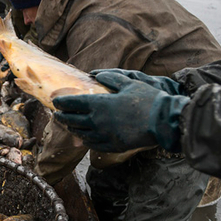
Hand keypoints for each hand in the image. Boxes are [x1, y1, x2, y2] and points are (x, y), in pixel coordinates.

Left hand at [52, 72, 189, 152]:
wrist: (163, 122)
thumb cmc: (148, 100)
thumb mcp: (129, 83)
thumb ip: (110, 78)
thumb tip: (96, 74)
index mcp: (100, 104)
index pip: (73, 103)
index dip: (62, 102)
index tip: (56, 101)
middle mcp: (97, 121)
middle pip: (72, 120)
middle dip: (62, 116)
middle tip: (57, 113)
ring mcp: (104, 136)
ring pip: (80, 133)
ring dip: (72, 128)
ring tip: (68, 124)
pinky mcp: (112, 145)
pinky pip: (92, 144)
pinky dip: (85, 140)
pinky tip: (83, 137)